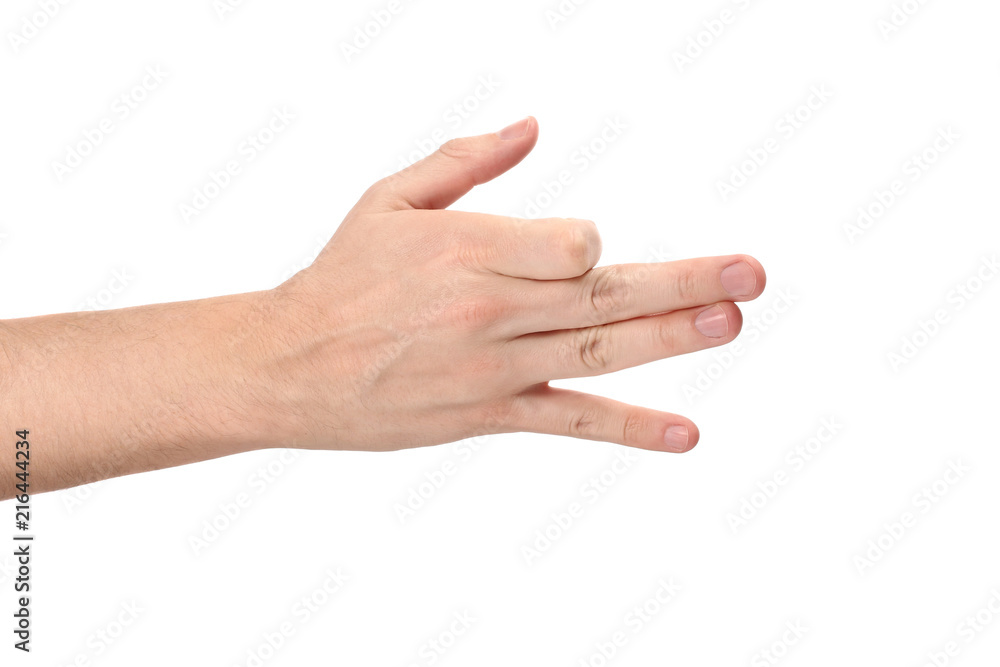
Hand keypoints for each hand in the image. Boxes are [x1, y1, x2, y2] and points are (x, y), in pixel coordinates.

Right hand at [254, 116, 766, 453]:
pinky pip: (571, 420)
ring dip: (671, 337)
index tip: (587, 247)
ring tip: (731, 320)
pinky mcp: (490, 414)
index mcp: (467, 247)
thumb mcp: (390, 199)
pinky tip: (685, 431)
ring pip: (598, 350)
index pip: (568, 244)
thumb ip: (465, 160)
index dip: (589, 244)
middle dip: (683, 281)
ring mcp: (494, 368)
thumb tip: (532, 126)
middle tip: (751, 273)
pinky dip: (630, 427)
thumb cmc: (342, 277)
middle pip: (603, 292)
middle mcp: (489, 309)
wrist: (289, 365)